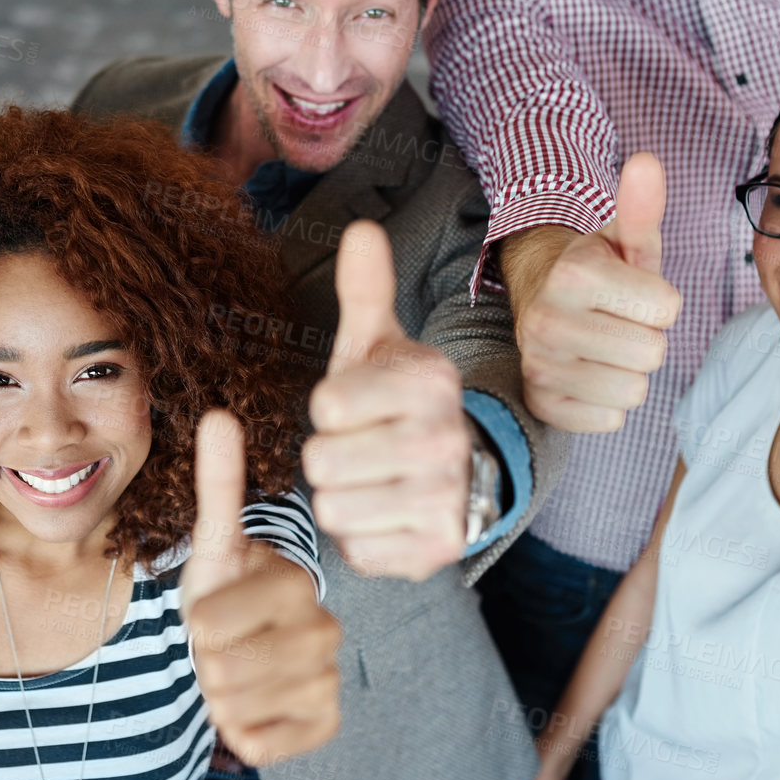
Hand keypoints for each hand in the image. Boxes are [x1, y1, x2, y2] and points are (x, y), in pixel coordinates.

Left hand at [182, 409, 340, 764]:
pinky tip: (251, 708)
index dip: (197, 626)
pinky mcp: (325, 721)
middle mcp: (324, 629)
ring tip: (232, 673)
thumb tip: (220, 414)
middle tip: (220, 648)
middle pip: (226, 666)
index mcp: (295, 582)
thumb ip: (218, 483)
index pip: (214, 623)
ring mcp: (327, 677)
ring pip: (238, 704)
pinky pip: (262, 742)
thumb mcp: (212, 544)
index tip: (210, 615)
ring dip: (220, 696)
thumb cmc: (220, 595)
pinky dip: (242, 731)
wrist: (234, 653)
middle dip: (207, 662)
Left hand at [303, 219, 468, 579]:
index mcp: (430, 380)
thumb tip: (361, 229)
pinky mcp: (437, 549)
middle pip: (322, 460)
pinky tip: (383, 515)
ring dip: (339, 497)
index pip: (327, 404)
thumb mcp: (377, 343)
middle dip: (328, 456)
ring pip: (333, 507)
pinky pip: (357, 550)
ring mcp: (446, 497)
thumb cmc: (394, 401)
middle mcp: (445, 437)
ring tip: (370, 480)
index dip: (329, 408)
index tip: (356, 406)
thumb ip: (365, 290)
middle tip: (361, 447)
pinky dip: (360, 538)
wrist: (456, 471)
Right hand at [510, 153, 680, 431]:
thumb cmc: (598, 275)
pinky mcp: (541, 402)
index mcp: (573, 276)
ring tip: (603, 347)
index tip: (631, 294)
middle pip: (652, 353)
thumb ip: (641, 206)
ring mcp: (540, 365)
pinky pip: (610, 420)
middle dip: (646, 338)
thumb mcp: (623, 239)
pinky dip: (607, 402)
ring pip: (634, 391)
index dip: (659, 302)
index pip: (667, 309)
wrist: (540, 301)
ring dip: (629, 372)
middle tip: (618, 322)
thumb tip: (646, 161)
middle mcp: (547, 321)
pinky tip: (588, 373)